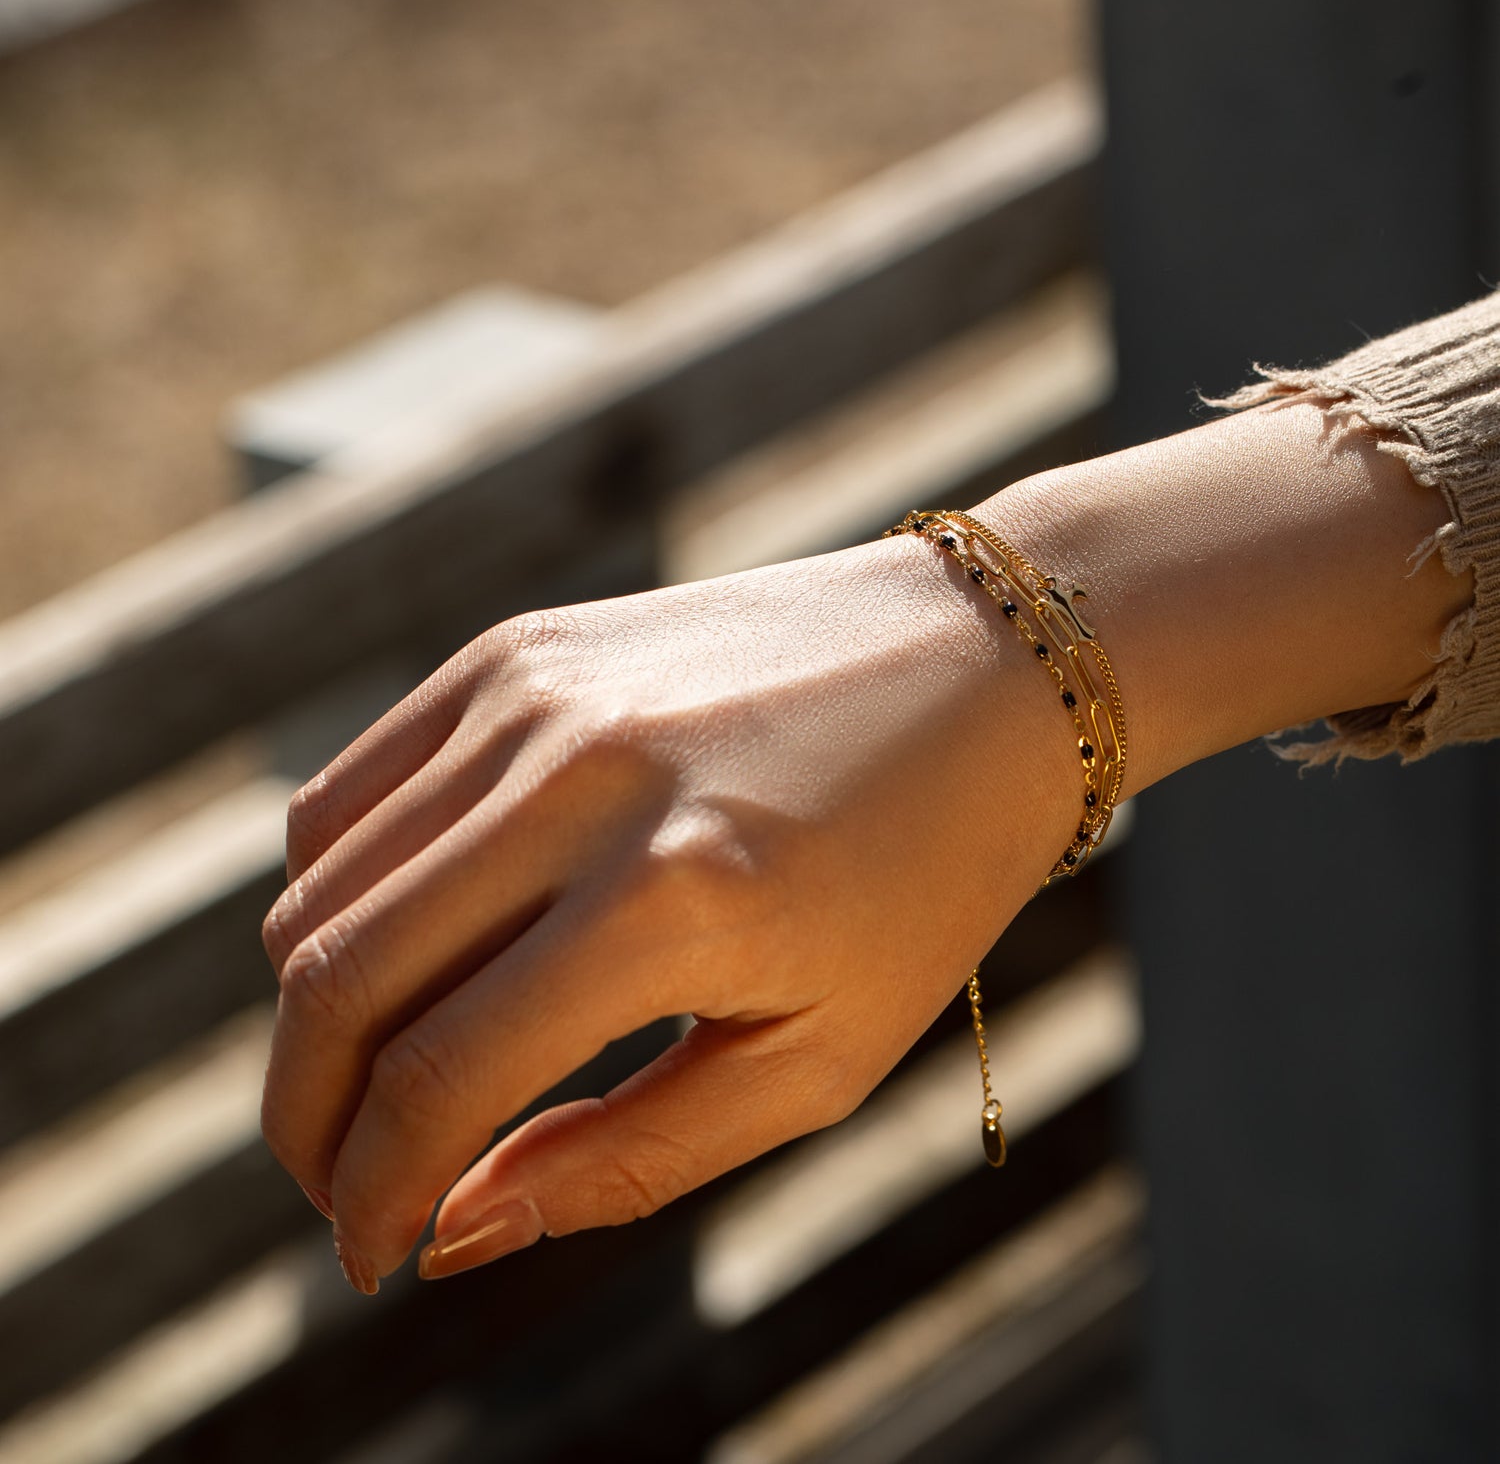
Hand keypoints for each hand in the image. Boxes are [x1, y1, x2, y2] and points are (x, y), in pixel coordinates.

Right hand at [259, 532, 1079, 1289]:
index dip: (376, 1193)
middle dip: (306, 1122)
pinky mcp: (517, 649)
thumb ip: (625, 1160)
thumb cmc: (923, 879)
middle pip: (336, 978)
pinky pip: (353, 790)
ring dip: (315, 1015)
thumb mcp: (816, 1061)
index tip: (376, 1257)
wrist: (978, 668)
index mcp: (673, 897)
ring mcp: (534, 694)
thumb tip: (455, 1226)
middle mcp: (578, 778)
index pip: (438, 1076)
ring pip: (319, 886)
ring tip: (377, 1083)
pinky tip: (400, 946)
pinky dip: (336, 892)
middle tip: (343, 1189)